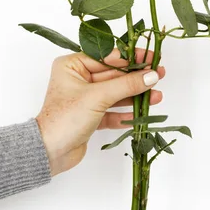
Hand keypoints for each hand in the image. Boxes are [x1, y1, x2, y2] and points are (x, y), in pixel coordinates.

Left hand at [35, 48, 164, 175]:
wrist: (50, 152)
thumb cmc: (65, 119)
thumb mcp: (98, 97)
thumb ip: (126, 85)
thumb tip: (151, 75)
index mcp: (72, 66)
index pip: (107, 57)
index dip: (130, 58)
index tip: (151, 58)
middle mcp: (78, 79)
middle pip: (114, 75)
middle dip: (136, 78)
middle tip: (159, 74)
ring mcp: (85, 99)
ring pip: (116, 93)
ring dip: (135, 95)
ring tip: (157, 95)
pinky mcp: (90, 116)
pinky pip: (112, 111)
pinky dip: (126, 112)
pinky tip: (143, 113)